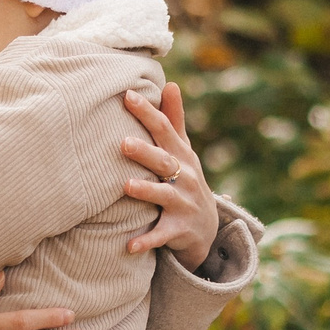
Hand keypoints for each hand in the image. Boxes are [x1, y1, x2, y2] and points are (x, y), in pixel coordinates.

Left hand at [120, 82, 218, 265]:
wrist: (206, 228)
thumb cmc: (186, 180)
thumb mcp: (183, 151)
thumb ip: (174, 119)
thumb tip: (171, 83)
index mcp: (182, 156)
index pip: (164, 130)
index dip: (147, 113)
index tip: (127, 95)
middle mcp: (185, 178)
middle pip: (165, 162)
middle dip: (146, 152)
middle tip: (123, 142)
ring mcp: (183, 205)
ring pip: (164, 197)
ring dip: (146, 192)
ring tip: (126, 186)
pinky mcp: (178, 231)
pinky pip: (161, 236)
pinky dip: (146, 241)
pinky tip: (129, 246)